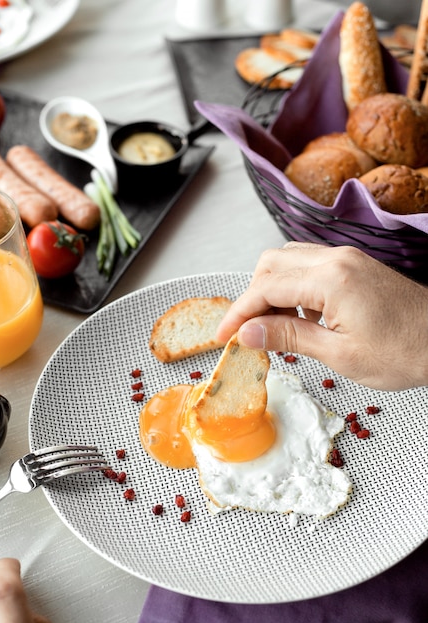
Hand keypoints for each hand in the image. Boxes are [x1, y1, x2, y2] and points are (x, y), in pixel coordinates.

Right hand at [216, 242, 427, 390]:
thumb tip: (248, 334)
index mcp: (331, 279)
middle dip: (251, 297)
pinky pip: (308, 266)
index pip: (265, 288)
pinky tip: (299, 317)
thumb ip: (288, 337)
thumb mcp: (341, 355)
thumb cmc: (407, 351)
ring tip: (273, 328)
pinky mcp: (352, 265)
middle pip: (270, 264)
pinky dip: (292, 288)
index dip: (238, 313)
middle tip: (247, 332)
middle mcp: (336, 259)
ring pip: (286, 261)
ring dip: (270, 291)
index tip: (225, 336)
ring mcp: (346, 259)